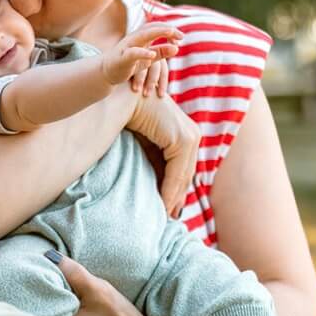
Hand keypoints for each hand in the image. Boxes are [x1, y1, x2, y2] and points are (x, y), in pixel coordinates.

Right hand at [100, 23, 181, 92]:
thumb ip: (161, 52)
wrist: (106, 72)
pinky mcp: (122, 58)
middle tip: (181, 35)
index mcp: (141, 37)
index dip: (170, 30)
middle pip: (151, 27)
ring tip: (171, 35)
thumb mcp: (148, 58)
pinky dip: (142, 52)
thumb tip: (177, 48)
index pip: (157, 27)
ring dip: (157, 33)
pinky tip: (152, 54)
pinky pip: (133, 53)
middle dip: (167, 29)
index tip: (181, 38)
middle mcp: (134, 38)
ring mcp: (127, 47)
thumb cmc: (129, 64)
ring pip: (142, 36)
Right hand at [126, 93, 199, 216]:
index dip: (177, 190)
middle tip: (170, 217)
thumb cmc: (130, 118)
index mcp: (186, 134)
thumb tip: (156, 183)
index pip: (183, 169)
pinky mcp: (182, 140)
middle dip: (178, 198)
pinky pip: (176, 173)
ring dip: (173, 198)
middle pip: (186, 175)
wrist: (123, 98)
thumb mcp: (145, 143)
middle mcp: (192, 135)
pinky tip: (162, 204)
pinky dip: (168, 190)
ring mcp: (189, 137)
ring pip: (183, 176)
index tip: (170, 209)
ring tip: (164, 215)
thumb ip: (154, 159)